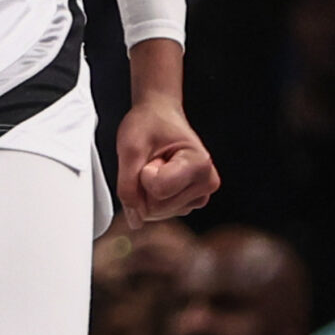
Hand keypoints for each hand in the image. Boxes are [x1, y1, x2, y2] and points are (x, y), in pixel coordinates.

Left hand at [115, 99, 217, 226]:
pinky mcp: (190, 202)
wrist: (159, 115)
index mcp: (199, 164)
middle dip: (144, 185)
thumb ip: (128, 186)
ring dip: (148, 191)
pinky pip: (161, 213)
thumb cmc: (150, 124)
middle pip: (158, 207)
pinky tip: (160, 176)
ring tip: (158, 165)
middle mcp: (206, 182)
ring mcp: (200, 195)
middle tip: (153, 160)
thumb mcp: (130, 148)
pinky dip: (152, 197)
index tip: (152, 155)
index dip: (143, 173)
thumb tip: (134, 219)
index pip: (158, 190)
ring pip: (158, 213)